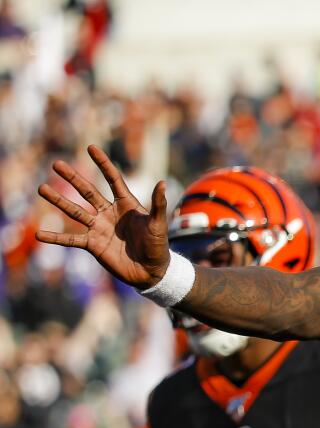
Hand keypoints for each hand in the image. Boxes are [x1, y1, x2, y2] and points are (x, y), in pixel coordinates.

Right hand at [36, 145, 169, 289]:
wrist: (151, 271)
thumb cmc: (158, 246)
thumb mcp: (158, 225)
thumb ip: (158, 204)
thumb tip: (163, 182)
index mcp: (126, 204)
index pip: (113, 179)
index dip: (103, 164)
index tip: (91, 147)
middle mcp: (109, 213)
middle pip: (88, 191)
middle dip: (72, 178)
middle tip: (56, 164)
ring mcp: (99, 228)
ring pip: (75, 211)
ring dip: (58, 201)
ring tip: (41, 189)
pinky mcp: (92, 245)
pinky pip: (71, 240)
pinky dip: (55, 238)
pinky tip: (39, 234)